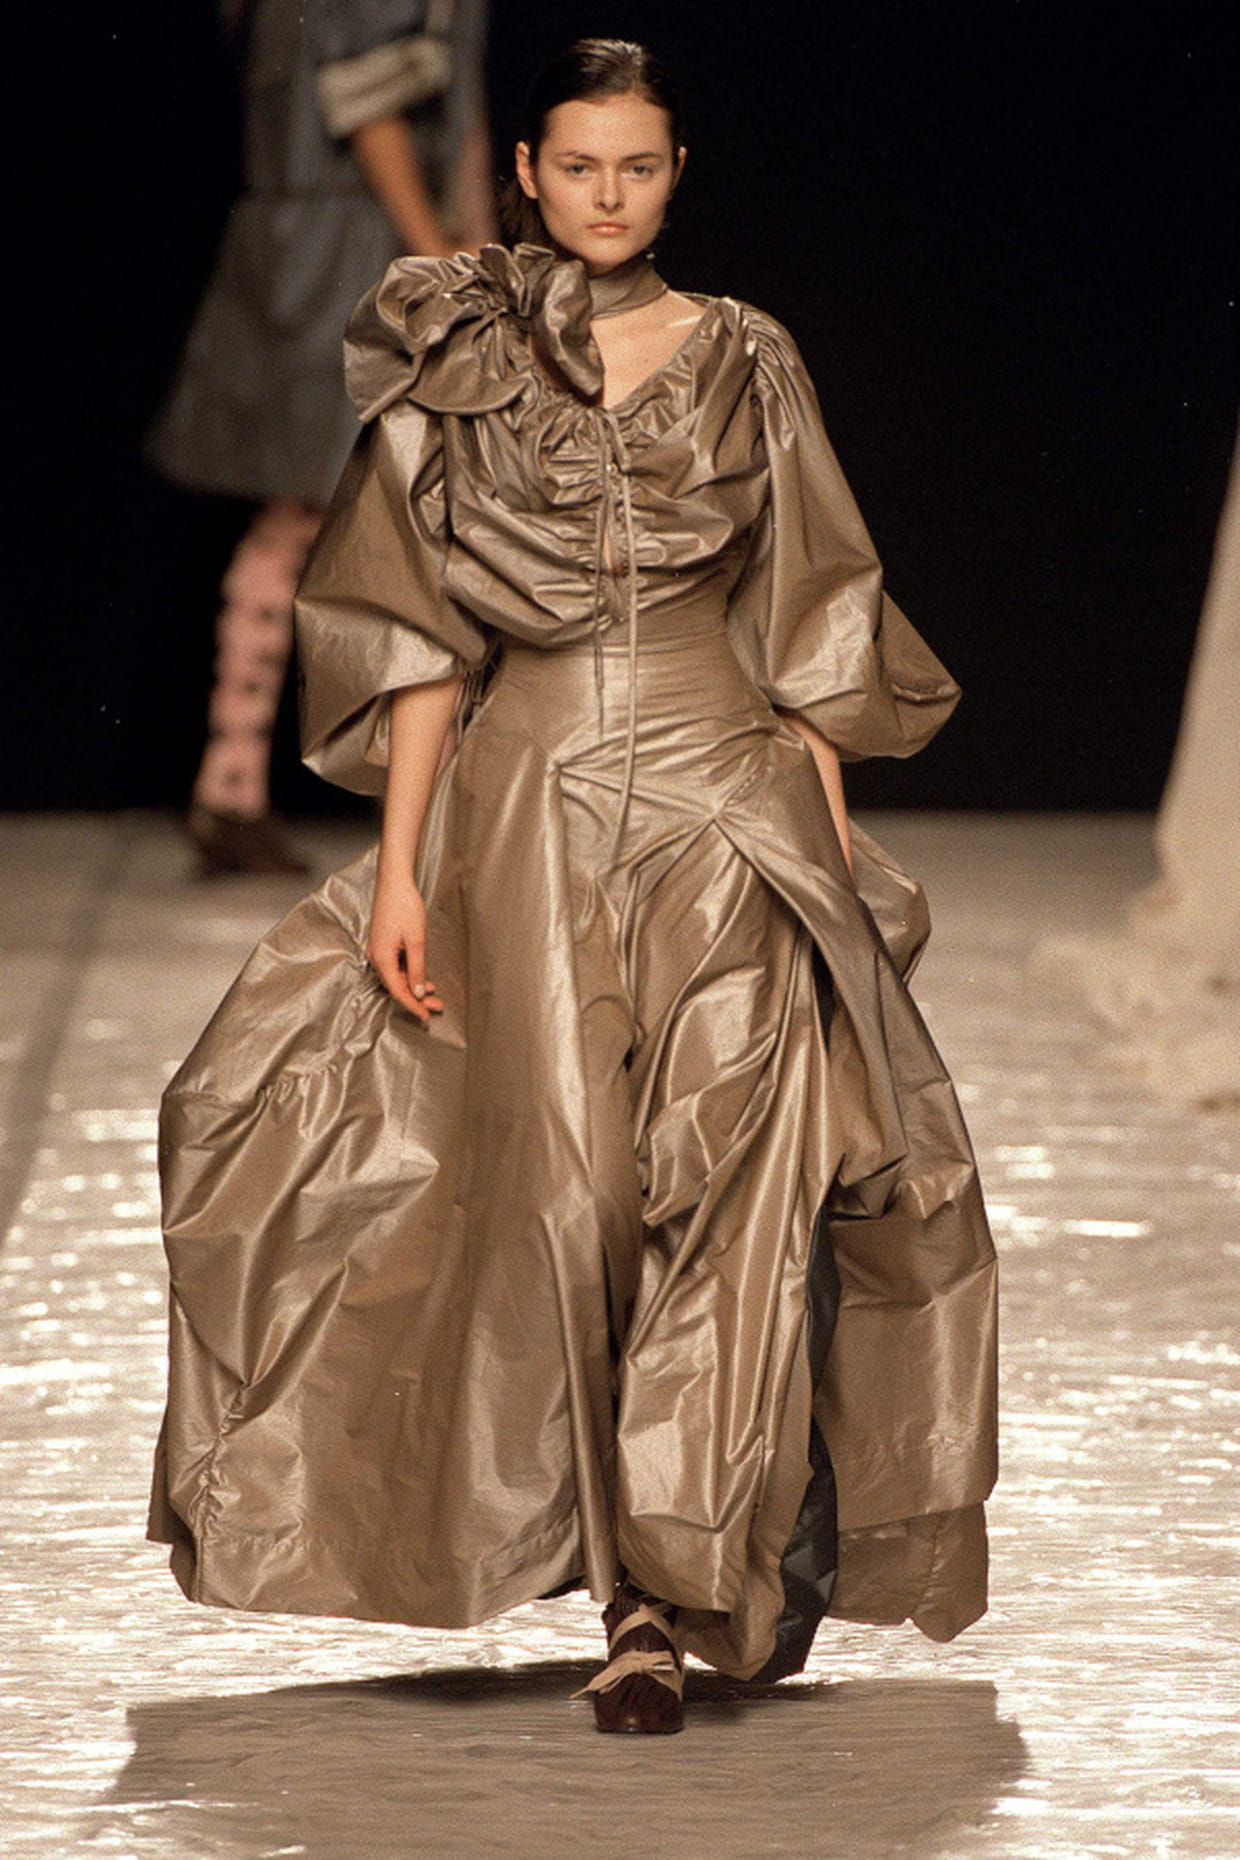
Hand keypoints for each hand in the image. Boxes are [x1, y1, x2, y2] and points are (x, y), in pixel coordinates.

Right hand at [366, 869, 443, 1022]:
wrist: (394, 882)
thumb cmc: (404, 906)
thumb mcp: (416, 940)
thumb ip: (416, 968)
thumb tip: (416, 991)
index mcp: (382, 958)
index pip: (398, 991)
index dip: (412, 1006)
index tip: (426, 1016)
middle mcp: (376, 957)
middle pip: (396, 986)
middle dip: (416, 999)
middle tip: (436, 1007)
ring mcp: (378, 951)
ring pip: (397, 977)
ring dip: (414, 986)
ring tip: (433, 993)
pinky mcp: (383, 944)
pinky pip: (395, 966)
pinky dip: (409, 974)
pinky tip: (422, 977)